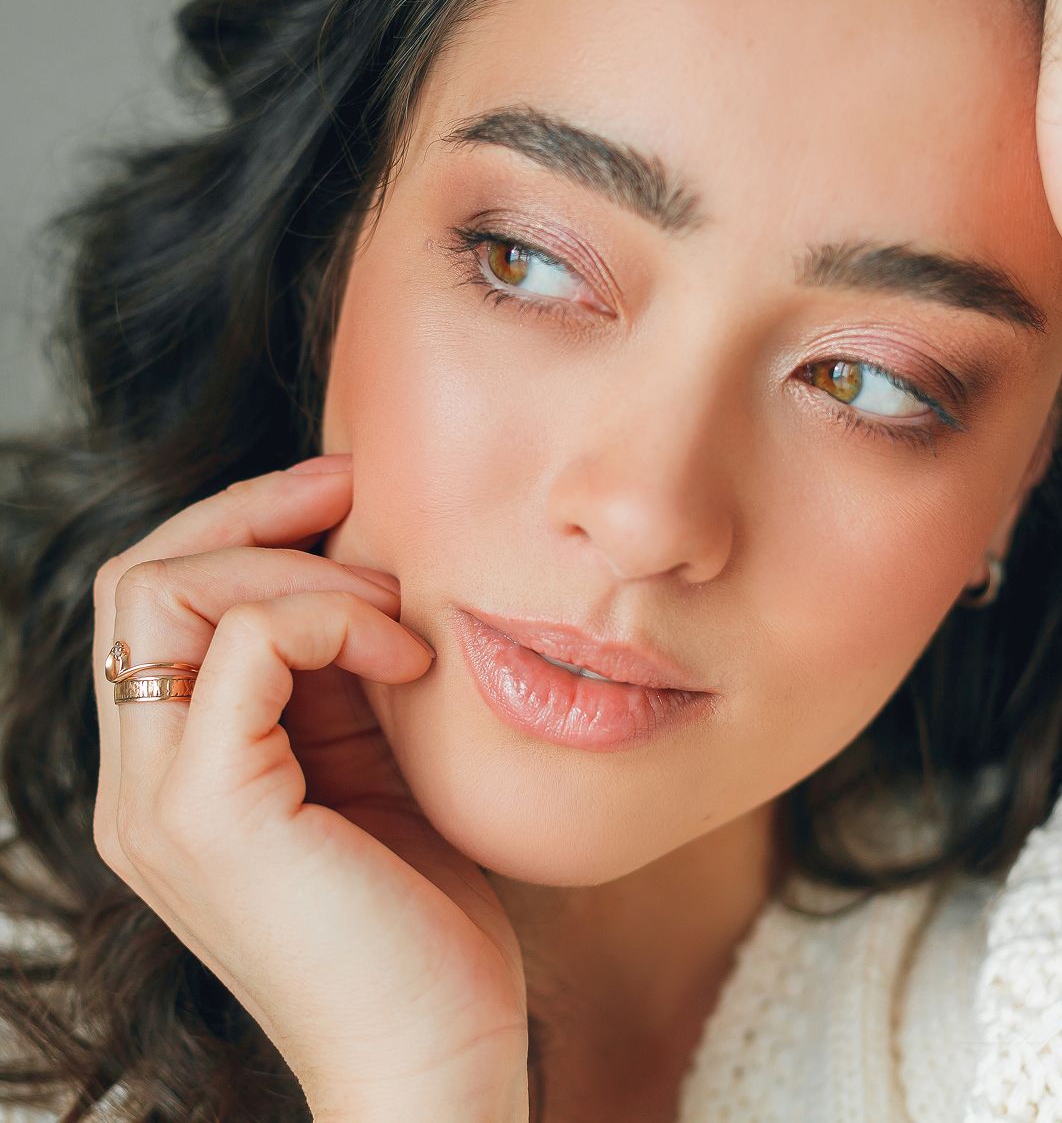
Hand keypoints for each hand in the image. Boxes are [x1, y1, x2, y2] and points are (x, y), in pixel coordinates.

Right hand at [90, 458, 528, 1119]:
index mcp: (177, 772)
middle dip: (248, 514)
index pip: (157, 602)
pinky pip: (246, 646)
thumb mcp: (371, 766)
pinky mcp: (210, 815)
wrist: (438, 1057)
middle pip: (137, 579)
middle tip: (352, 490)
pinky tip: (403, 657)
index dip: (242, 529)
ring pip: (163, 593)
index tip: (344, 496)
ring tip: (391, 610)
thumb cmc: (421, 918)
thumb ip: (337, 679)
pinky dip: (329, 618)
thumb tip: (358, 561)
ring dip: (294, 568)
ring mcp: (160, 801)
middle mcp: (141, 784)